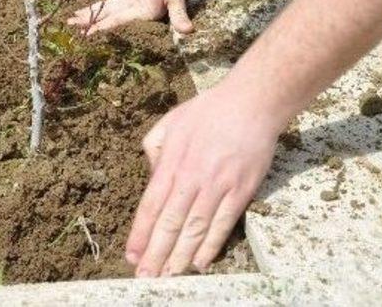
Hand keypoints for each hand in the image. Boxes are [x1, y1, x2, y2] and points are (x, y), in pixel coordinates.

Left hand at [125, 80, 278, 276]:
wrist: (251, 103)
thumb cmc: (209, 110)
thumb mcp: (171, 120)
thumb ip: (155, 147)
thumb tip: (151, 175)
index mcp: (172, 160)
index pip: (151, 204)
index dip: (141, 233)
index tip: (131, 254)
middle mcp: (192, 177)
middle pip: (170, 223)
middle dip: (155, 254)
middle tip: (145, 277)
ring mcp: (218, 186)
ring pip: (195, 229)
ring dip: (179, 257)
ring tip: (168, 277)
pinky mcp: (241, 191)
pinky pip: (223, 225)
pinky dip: (210, 246)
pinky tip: (199, 262)